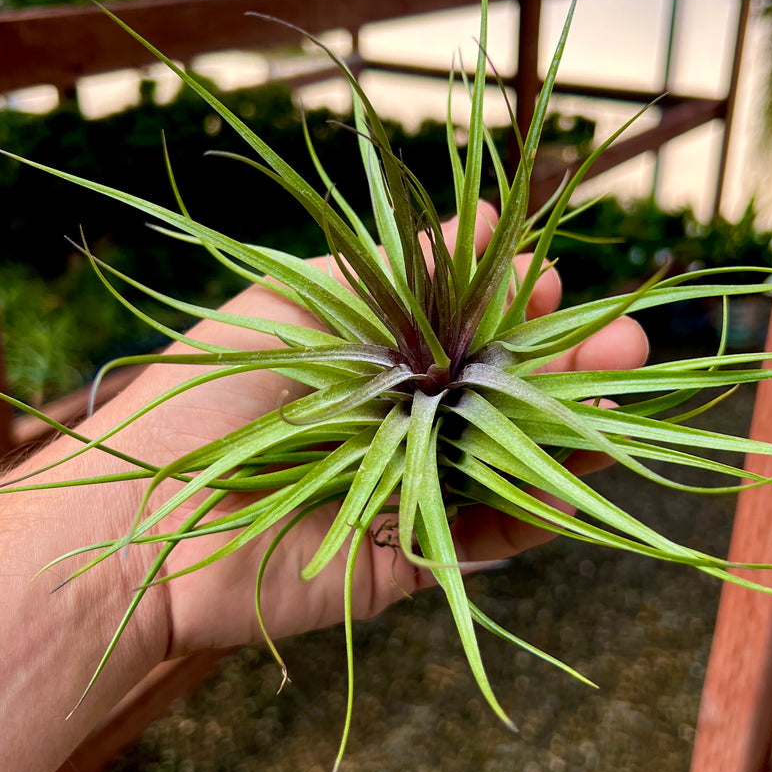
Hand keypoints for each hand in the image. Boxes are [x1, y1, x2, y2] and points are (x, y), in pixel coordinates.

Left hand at [79, 202, 648, 660]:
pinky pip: (489, 532)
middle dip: (566, 362)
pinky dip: (538, 507)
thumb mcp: (307, 302)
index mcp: (376, 358)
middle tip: (625, 339)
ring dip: (572, 426)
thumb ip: (400, 269)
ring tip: (623, 388)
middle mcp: (399, 420)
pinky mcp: (410, 553)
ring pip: (510, 457)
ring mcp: (408, 487)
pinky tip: (579, 474)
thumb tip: (490, 218)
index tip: (550, 280)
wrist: (146, 512)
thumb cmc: (213, 387)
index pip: (469, 328)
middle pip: (502, 391)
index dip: (516, 306)